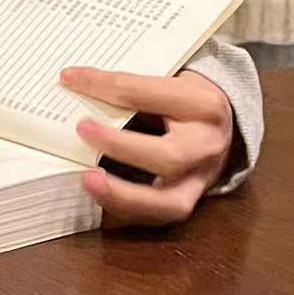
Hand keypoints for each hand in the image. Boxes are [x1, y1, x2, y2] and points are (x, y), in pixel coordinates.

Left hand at [60, 67, 235, 226]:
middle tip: (82, 129)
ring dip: (123, 194)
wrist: (224, 125)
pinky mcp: (190, 201)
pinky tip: (99, 194)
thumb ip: (133, 89)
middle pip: (167, 156)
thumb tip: (77, 86)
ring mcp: (201, 179)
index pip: (147, 94)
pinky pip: (158, 216)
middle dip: (120, 146)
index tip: (69, 78)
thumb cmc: (186, 100)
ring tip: (88, 179)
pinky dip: (126, 208)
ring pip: (168, 202)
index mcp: (203, 105)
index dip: (103, 85)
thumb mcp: (171, 82)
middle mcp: (206, 145)